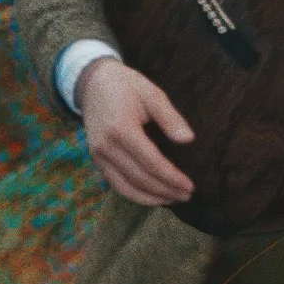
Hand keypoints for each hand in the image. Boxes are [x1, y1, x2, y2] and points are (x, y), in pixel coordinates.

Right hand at [76, 57, 196, 205]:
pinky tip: (152, 195)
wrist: (94, 83)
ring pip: (125, 187)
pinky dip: (134, 194)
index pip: (151, 163)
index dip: (171, 178)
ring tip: (172, 200)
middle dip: (165, 191)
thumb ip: (170, 118)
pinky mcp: (96, 159)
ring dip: (150, 198)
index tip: (190, 186)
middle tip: (187, 196)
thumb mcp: (152, 94)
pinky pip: (115, 183)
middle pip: (139, 178)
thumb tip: (189, 140)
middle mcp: (106, 146)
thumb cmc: (127, 86)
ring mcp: (98, 155)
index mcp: (122, 129)